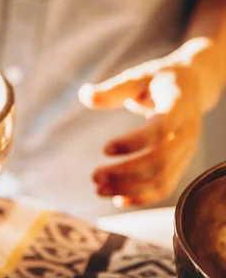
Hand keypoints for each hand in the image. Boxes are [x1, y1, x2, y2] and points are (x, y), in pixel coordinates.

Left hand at [78, 56, 202, 206]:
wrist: (193, 86)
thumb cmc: (159, 80)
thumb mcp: (137, 77)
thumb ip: (112, 90)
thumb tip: (84, 94)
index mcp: (178, 107)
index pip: (159, 130)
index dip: (132, 142)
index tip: (104, 149)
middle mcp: (187, 132)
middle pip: (160, 161)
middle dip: (126, 172)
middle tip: (94, 176)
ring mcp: (186, 150)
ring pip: (162, 179)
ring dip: (129, 188)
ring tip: (98, 189)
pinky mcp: (181, 163)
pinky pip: (165, 187)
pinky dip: (142, 197)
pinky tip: (117, 199)